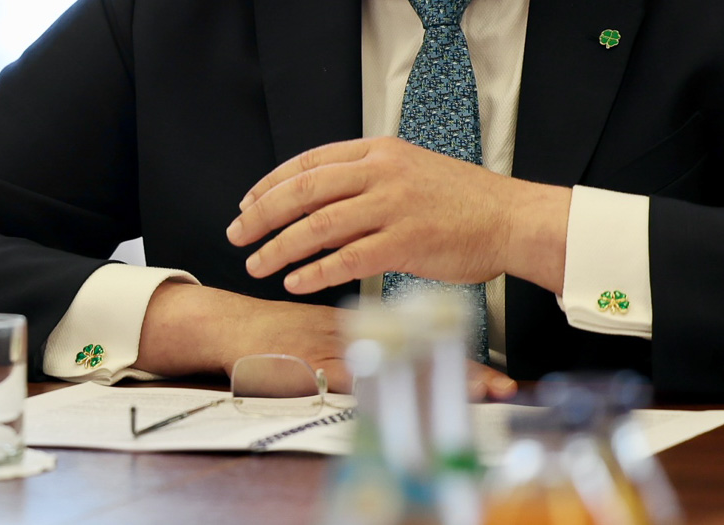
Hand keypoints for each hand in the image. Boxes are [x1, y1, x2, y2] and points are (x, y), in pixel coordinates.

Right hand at [133, 283, 517, 398]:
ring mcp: (332, 352)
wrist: (222, 330)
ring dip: (436, 381)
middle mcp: (352, 336)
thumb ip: (354, 335)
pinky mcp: (308, 368)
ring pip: (395, 365)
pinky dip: (382, 391)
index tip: (498, 376)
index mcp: (356, 325)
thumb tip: (396, 347)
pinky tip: (404, 398)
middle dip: (461, 373)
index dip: (457, 358)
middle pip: (416, 353)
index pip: (417, 338)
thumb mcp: (318, 328)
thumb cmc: (269, 334)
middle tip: (501, 388)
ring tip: (476, 394)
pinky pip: (353, 381)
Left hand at [225, 137, 571, 295]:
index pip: (307, 163)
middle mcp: (380, 173)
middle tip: (236, 234)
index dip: (269, 184)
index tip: (246, 203)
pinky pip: (348, 259)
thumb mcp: (409, 170)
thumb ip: (366, 178)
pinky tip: (295, 282)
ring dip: (279, 247)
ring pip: (317, 226)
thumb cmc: (463, 201)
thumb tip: (316, 198)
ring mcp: (392, 207)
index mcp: (378, 151)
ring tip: (257, 264)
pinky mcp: (405, 243)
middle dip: (261, 215)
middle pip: (302, 191)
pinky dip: (316, 271)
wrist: (512, 218)